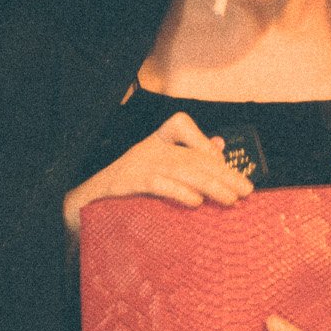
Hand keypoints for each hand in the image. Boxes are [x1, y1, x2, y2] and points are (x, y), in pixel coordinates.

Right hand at [64, 111, 252, 248]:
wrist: (84, 206)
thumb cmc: (125, 190)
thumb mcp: (156, 170)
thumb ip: (186, 156)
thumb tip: (219, 146)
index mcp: (153, 142)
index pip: (180, 125)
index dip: (204, 142)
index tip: (224, 164)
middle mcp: (146, 148)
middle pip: (191, 155)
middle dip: (222, 173)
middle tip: (246, 190)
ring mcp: (137, 164)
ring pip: (181, 170)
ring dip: (210, 186)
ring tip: (231, 199)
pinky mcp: (128, 183)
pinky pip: (158, 184)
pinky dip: (179, 192)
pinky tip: (196, 202)